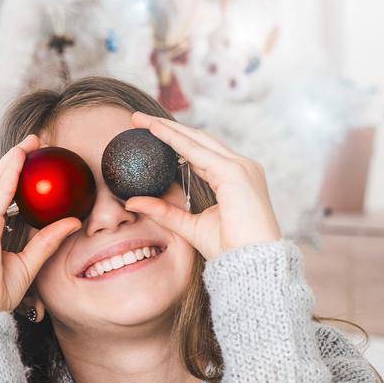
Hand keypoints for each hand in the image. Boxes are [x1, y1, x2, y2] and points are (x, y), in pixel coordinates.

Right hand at [0, 134, 80, 316]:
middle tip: (35, 140)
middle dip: (13, 158)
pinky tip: (22, 159)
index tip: (32, 157)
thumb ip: (47, 241)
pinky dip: (9, 173)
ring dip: (12, 159)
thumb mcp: (28, 264)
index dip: (13, 172)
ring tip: (31, 142)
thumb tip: (72, 221)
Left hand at [122, 113, 280, 259]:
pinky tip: (157, 132)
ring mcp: (241, 167)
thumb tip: (131, 202)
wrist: (251, 264)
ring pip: (198, 140)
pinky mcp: (235, 173)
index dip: (175, 140)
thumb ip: (163, 212)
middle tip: (138, 119)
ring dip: (168, 128)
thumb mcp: (188, 226)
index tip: (148, 132)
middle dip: (167, 127)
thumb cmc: (228, 249)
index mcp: (234, 177)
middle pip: (199, 139)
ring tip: (141, 121)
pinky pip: (199, 152)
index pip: (200, 152)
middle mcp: (241, 167)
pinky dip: (176, 140)